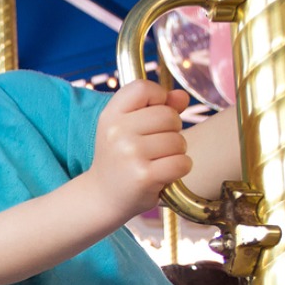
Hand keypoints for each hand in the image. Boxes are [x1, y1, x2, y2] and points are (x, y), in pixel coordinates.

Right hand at [88, 80, 190, 214]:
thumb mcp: (128, 128)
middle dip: (171, 130)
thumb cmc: (120, 158)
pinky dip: (180, 168)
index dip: (158, 98)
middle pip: (169, 115)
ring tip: (156, 161)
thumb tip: (182, 96)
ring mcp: (130, 154)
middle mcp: (117, 132)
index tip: (152, 114)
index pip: (143, 88)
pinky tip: (164, 173)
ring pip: (178, 140)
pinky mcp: (144, 176)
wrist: (103, 196)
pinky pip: (182, 162)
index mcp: (111, 115)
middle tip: (155, 145)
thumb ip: (157, 107)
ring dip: (175, 152)